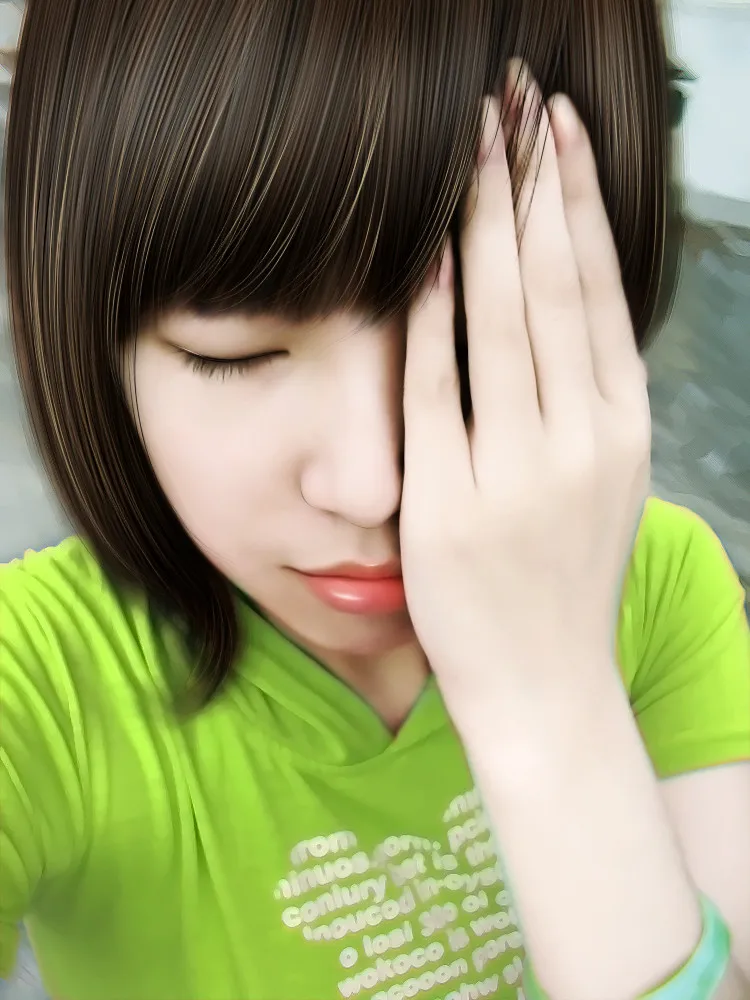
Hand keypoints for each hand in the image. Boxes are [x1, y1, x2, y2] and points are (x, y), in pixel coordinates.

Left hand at [400, 65, 650, 732]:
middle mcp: (582, 438)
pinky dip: (429, 308)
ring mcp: (518, 470)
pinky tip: (423, 242)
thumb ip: (584, 399)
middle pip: (554, 283)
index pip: (600, 290)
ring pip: (503, 316)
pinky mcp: (451, 500)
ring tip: (474, 142)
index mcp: (622, 427)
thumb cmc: (563, 582)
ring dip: (484, 218)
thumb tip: (558, 307)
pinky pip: (437, 384)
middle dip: (531, 181)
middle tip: (513, 101)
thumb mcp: (602, 483)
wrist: (544, 689)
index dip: (578, 202)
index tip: (559, 132)